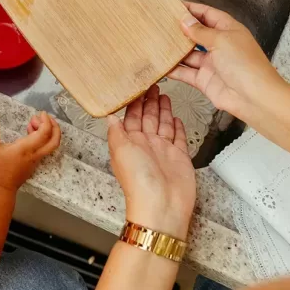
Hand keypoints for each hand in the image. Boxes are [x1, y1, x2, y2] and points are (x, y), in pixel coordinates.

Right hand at [0, 112, 60, 192]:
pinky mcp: (34, 163)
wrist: (2, 188)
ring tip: (33, 122)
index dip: (46, 121)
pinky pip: (43, 148)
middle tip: (44, 117)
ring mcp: (36, 159)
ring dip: (47, 132)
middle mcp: (35, 153)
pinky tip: (29, 133)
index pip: (45, 133)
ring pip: (50, 145)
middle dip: (54, 126)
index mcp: (27, 148)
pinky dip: (41, 138)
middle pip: (54, 140)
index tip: (41, 113)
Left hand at [108, 86, 194, 239]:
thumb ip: (116, 131)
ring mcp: (163, 150)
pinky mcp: (180, 157)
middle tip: (154, 84)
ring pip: (163, 124)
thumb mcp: (121, 150)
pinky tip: (176, 117)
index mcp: (130, 141)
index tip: (138, 86)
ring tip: (164, 94)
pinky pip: (179, 138)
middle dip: (150, 101)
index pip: (132, 116)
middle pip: (148, 117)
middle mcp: (146, 144)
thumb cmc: (138, 181)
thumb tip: (109, 115)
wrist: (162, 206)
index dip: (135, 101)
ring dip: (163, 110)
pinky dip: (177, 127)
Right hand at [168, 2, 284, 119]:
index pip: (208, 14)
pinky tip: (161, 65)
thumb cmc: (245, 64)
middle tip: (160, 23)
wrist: (253, 97)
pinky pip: (185, 72)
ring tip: (156, 42)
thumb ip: (200, 31)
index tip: (174, 5)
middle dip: (180, 29)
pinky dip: (173, 69)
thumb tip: (185, 21)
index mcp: (228, 30)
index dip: (192, 9)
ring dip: (174, 49)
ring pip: (188, 54)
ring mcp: (211, 63)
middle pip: (196, 33)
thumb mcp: (221, 40)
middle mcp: (219, 45)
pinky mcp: (203, 79)